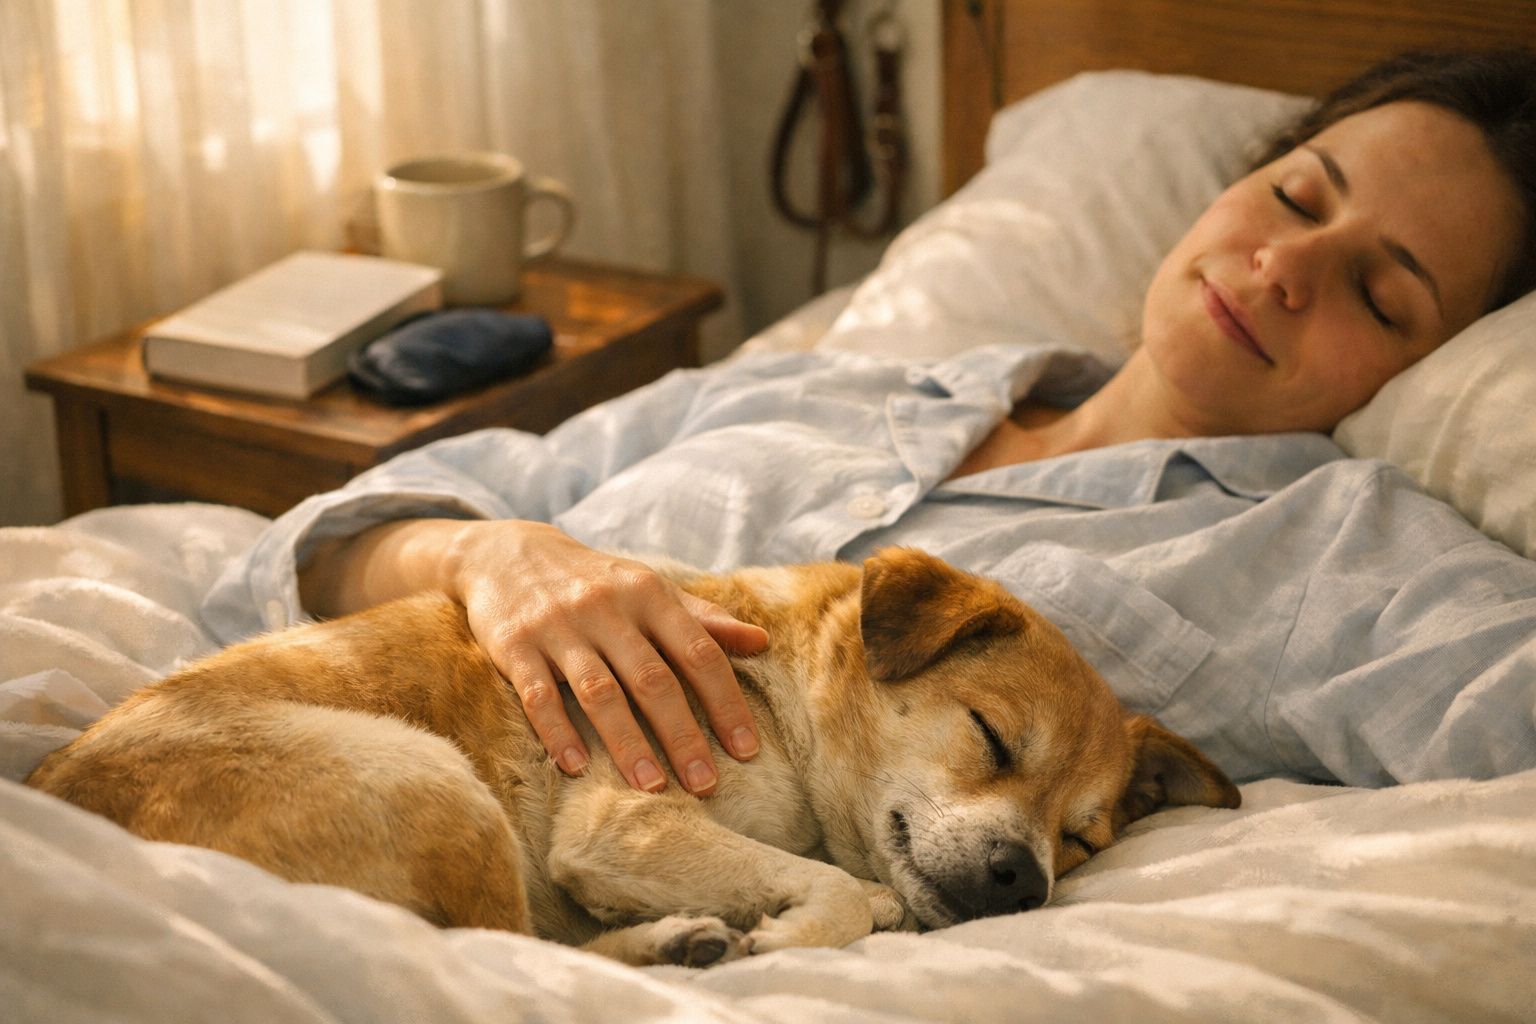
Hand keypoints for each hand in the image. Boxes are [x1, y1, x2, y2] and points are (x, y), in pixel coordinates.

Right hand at [449, 521, 766, 794]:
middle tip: (705, 785)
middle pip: (652, 679)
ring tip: (652, 788)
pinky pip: (538, 696)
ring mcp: (558, 627)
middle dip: (682, 736)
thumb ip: (702, 618)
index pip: (698, 652)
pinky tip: (577, 768)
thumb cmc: (595, 581)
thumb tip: (762, 643)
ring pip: (599, 693)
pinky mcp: (514, 646)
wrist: (507, 552)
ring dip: (628, 744)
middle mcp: (606, 608)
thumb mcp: (649, 588)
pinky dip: (558, 733)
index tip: (745, 750)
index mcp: (648, 594)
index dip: (725, 702)